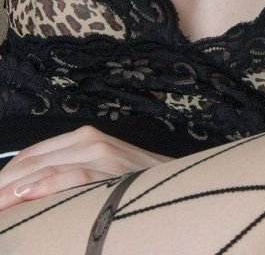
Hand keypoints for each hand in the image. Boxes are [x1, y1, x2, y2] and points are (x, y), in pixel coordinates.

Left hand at [0, 126, 172, 210]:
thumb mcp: (100, 172)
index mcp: (83, 138)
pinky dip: (46, 185)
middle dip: (2, 184)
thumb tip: (30, 193)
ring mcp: (101, 154)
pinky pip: (72, 177)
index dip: (4, 175)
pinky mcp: (111, 170)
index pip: (31, 154)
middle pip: (31, 160)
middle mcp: (89, 140)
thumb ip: (70, 174)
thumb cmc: (137, 182)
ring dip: (12, 189)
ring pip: (44, 167)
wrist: (178, 185)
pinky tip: (25, 195)